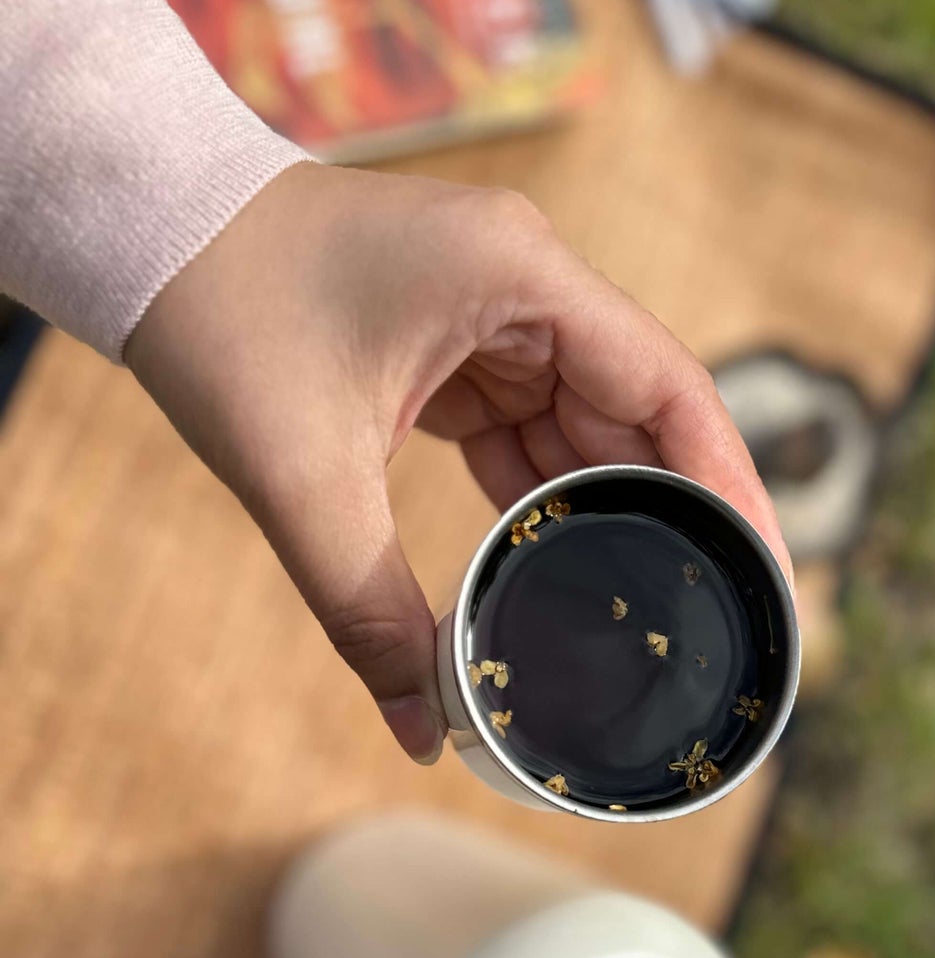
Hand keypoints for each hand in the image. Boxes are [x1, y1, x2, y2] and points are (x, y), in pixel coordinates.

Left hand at [127, 163, 788, 762]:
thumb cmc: (216, 309)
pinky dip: (546, 497)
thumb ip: (367, 608)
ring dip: (608, 514)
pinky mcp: (464, 343)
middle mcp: (530, 286)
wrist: (143, 229)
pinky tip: (564, 563)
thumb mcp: (299, 473)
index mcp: (522, 278)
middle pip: (645, 417)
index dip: (730, 486)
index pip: (671, 388)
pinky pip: (534, 429)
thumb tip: (420, 729)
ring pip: (591, 429)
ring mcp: (499, 313)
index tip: (768, 572)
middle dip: (679, 517)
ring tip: (649, 606)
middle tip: (723, 617)